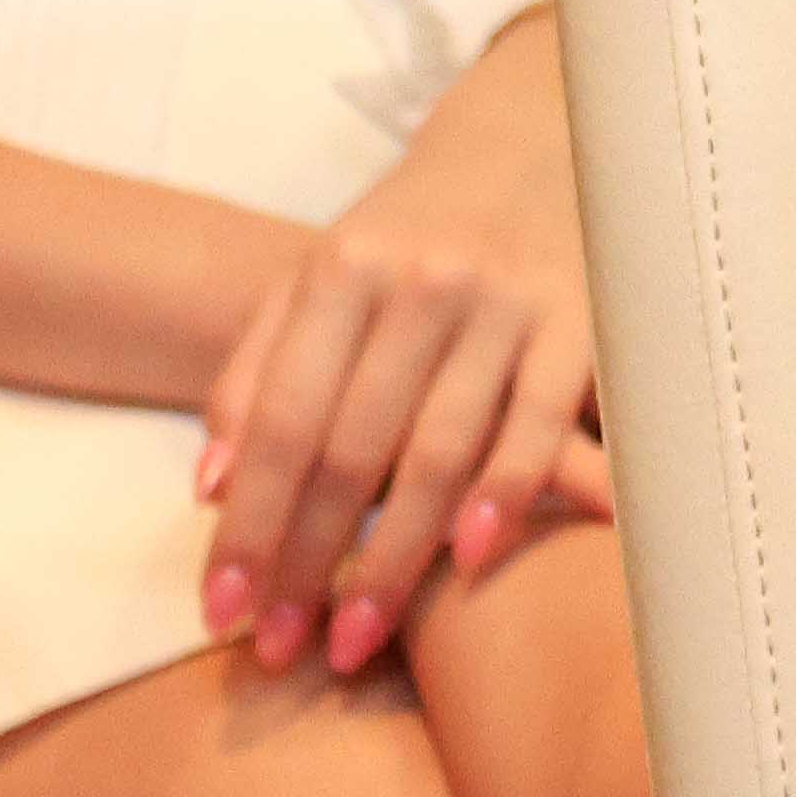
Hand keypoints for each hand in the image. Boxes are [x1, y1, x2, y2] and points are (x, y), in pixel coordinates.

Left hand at [194, 22, 606, 678]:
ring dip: (393, 558)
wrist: (534, 144)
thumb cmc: (409, 237)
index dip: (246, 525)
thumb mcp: (314, 282)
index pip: (279, 421)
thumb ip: (256, 374)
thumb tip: (210, 489)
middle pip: (348, 448)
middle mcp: (421, 283)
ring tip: (353, 641)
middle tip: (280, 652)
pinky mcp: (585, 319)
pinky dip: (504, 494)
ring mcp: (508, 301)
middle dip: (309, 561)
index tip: (220, 615)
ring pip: (437, 451)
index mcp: (343, 270)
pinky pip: (538, 423)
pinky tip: (468, 560)